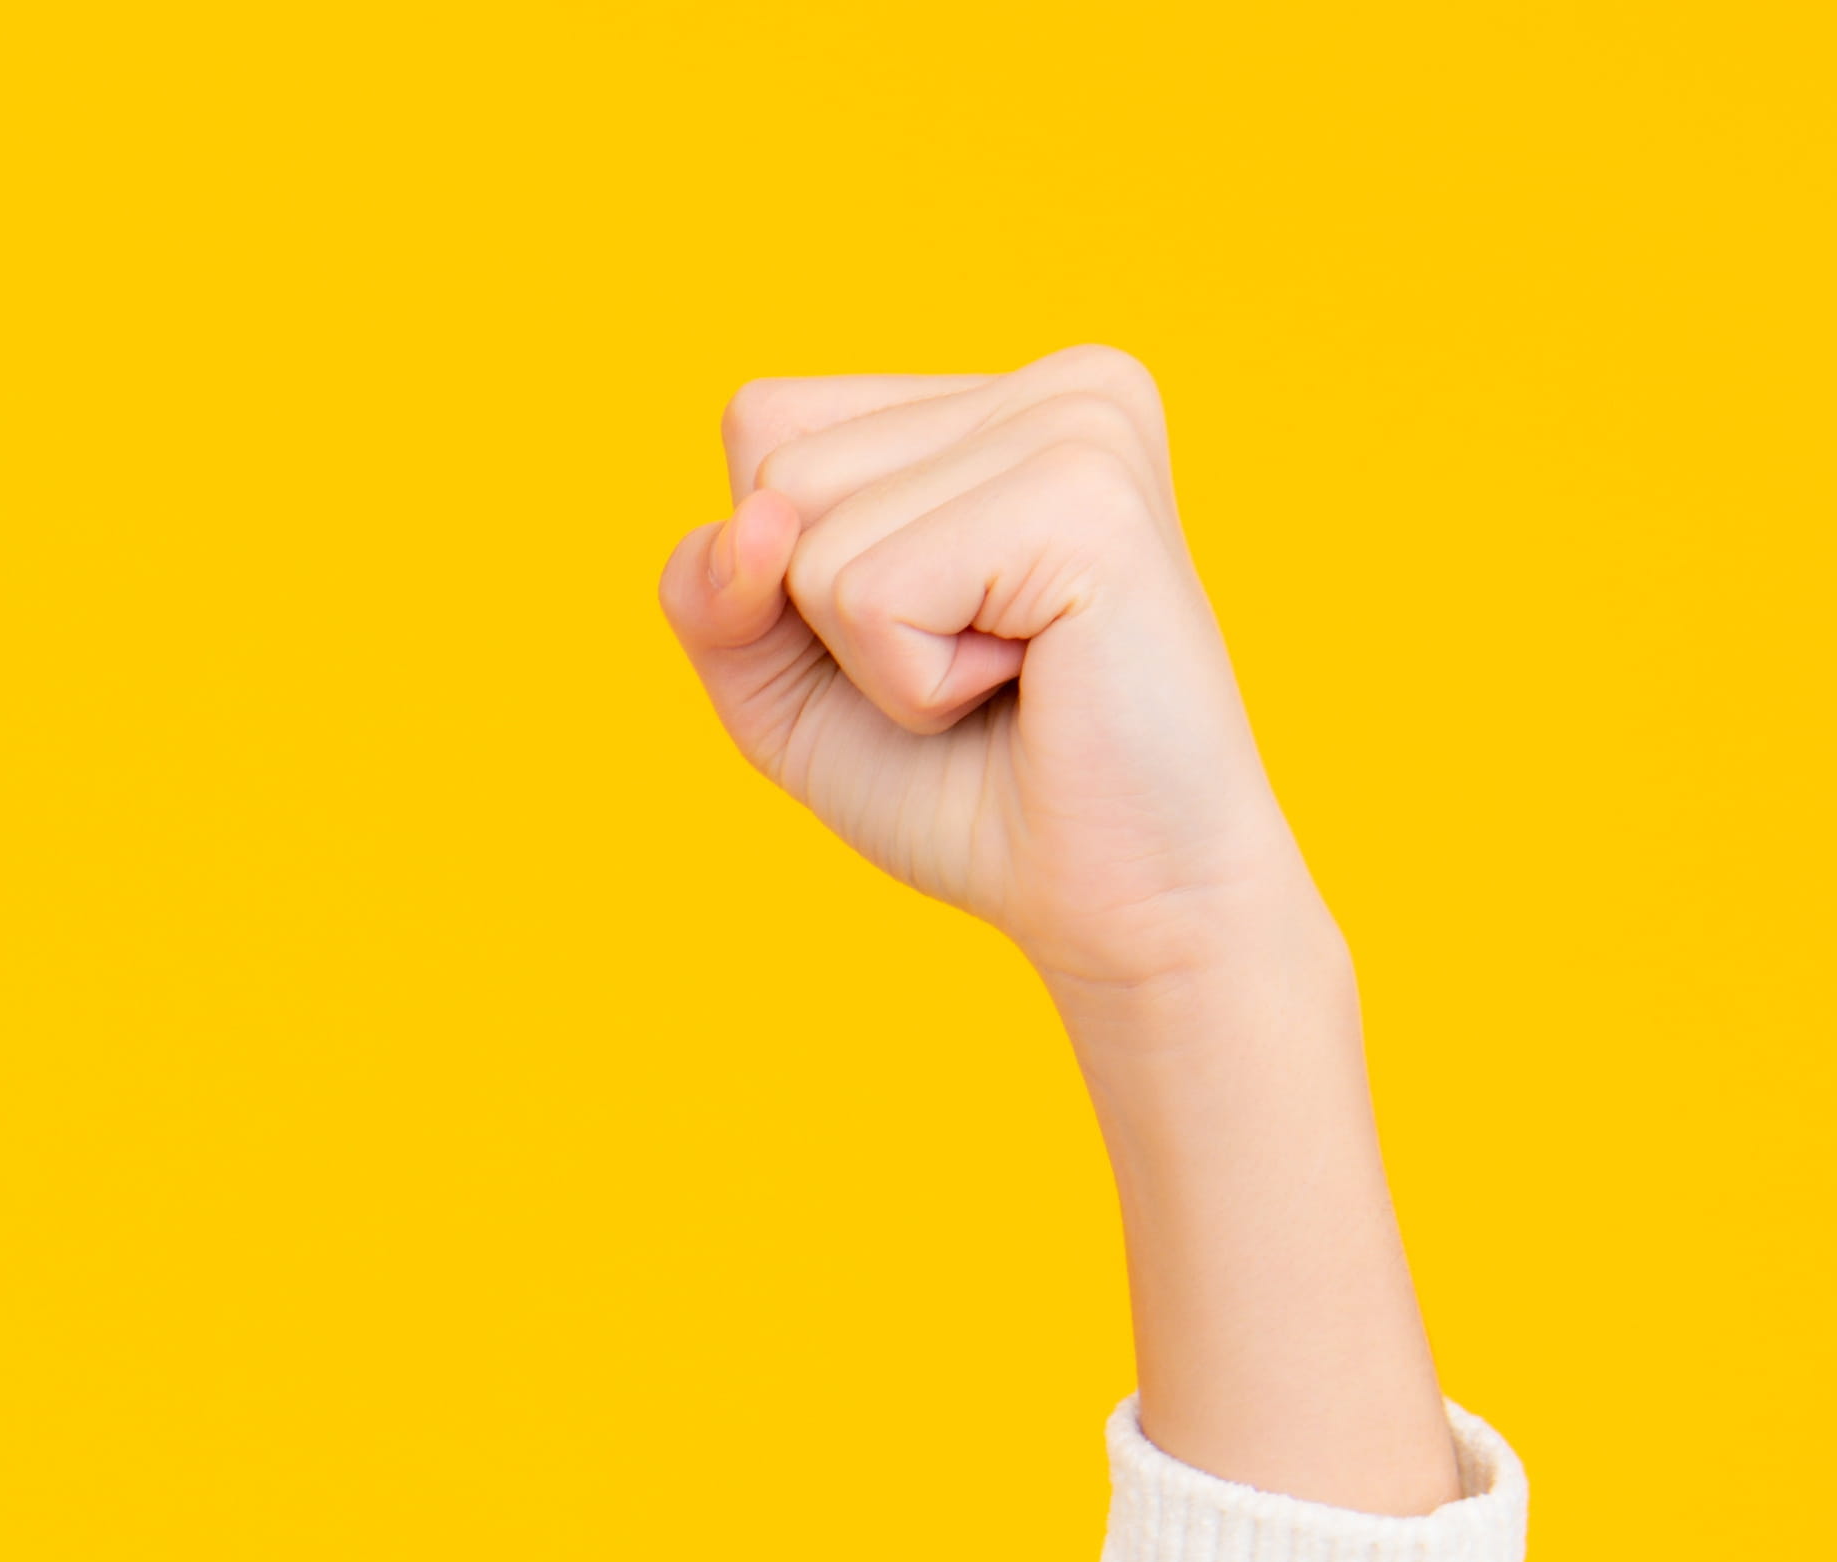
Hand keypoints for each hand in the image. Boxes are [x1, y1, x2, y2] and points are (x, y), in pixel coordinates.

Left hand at [656, 350, 1319, 1008]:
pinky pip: (868, 591)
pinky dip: (913, 683)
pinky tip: (1030, 683)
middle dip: (831, 621)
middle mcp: (1059, 381)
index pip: (767, 422)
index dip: (784, 573)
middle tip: (976, 673)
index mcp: (1000, 400)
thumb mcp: (787, 688)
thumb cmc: (970, 791)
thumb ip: (713, 594)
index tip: (925, 634)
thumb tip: (754, 521)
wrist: (1124, 904)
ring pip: (809, 534)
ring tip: (1010, 679)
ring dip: (876, 658)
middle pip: (778, 470)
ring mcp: (1082, 421)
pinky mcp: (1086, 497)